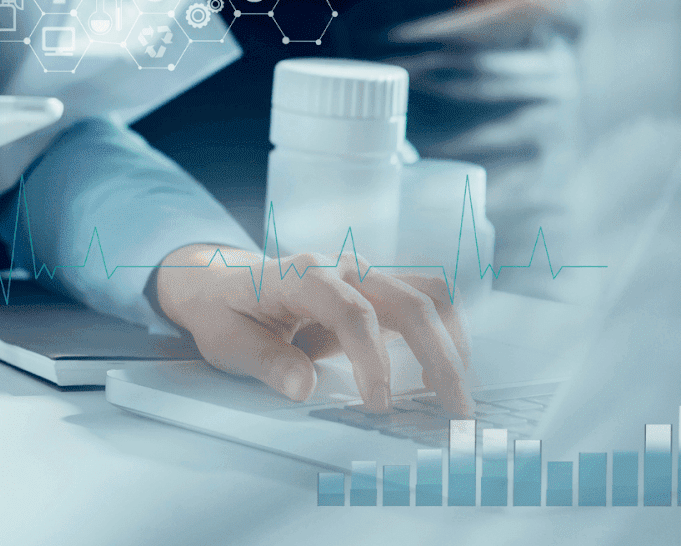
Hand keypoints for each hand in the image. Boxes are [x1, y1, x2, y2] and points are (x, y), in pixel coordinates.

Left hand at [155, 244, 473, 415]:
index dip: (373, 360)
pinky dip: (447, 334)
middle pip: (409, 302)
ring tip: (459, 398)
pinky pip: (427, 302)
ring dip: (454, 344)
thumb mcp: (226, 341)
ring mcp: (365, 272)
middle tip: (453, 414)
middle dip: (438, 358)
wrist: (220, 281)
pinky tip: (447, 375)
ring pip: (430, 296)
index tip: (379, 405)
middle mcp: (342, 266)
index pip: (354, 312)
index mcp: (301, 275)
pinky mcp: (378, 287)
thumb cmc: (224, 312)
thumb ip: (265, 361)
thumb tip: (301, 387)